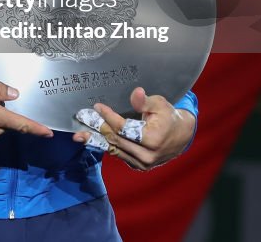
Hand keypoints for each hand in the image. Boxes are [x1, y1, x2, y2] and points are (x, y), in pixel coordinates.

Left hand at [73, 87, 195, 170]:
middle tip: (82, 118)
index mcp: (152, 139)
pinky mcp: (139, 166)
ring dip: (96, 140)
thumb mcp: (160, 105)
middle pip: (116, 139)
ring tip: (80, 134)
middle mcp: (147, 155)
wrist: (181, 136)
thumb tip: (136, 93)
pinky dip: (105, 146)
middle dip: (98, 128)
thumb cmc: (168, 117)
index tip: (97, 106)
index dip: (109, 117)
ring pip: (114, 149)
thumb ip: (145, 101)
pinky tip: (93, 140)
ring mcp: (142, 163)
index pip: (123, 128)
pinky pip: (118, 154)